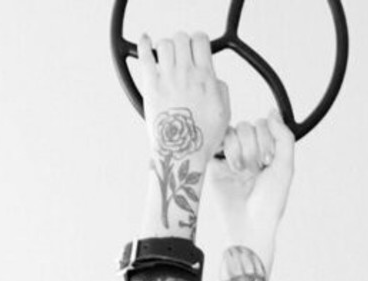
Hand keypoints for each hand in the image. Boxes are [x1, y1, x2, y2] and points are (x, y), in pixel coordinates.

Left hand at [137, 32, 230, 228]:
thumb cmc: (203, 139)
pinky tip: (144, 41)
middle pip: (181, 38)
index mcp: (206, 78)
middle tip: (180, 57)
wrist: (182, 155)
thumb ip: (221, 89)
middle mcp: (186, 74)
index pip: (200, 39)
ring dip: (165, 48)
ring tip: (166, 59)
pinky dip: (143, 45)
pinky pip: (144, 56)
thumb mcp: (224, 113)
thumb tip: (214, 77)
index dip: (198, 41)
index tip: (195, 51)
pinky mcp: (151, 87)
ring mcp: (167, 79)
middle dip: (181, 44)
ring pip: (164, 44)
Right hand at [209, 111, 295, 241]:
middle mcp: (249, 153)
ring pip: (236, 131)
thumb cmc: (269, 203)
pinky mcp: (215, 164)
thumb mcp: (285, 167)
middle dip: (255, 146)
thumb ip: (283, 136)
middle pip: (249, 126)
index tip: (268, 162)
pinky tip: (234, 167)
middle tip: (257, 170)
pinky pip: (221, 140)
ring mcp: (231, 157)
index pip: (264, 125)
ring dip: (243, 150)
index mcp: (265, 153)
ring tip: (243, 172)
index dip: (267, 138)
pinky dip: (230, 150)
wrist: (249, 225)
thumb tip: (272, 112)